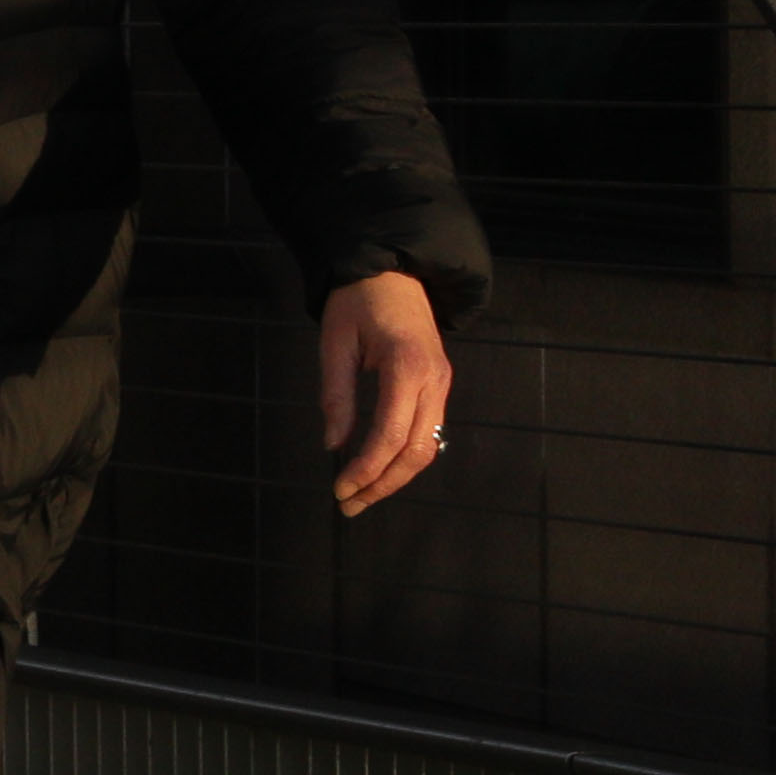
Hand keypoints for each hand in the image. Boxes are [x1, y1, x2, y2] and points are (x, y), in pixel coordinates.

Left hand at [316, 270, 452, 518]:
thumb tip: (334, 445)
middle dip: (382, 483)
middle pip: (416, 451)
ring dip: (395, 477)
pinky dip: (405, 458)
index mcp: (405, 366)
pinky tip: (379, 470)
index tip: (340, 489)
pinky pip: (428, 432)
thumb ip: (337, 394)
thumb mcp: (335, 342)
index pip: (390, 434)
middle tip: (348, 504)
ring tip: (361, 495)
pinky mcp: (439, 386)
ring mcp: (441, 384)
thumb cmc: (356, 301)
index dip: (366, 468)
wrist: (392, 270)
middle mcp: (433, 380)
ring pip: (427, 448)